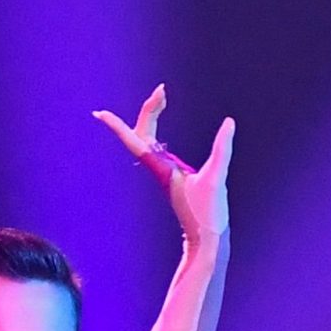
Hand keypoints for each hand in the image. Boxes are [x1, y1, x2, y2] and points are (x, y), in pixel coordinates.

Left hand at [93, 85, 233, 245]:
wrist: (206, 240)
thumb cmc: (208, 214)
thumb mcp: (217, 179)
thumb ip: (222, 150)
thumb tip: (229, 123)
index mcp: (162, 168)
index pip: (136, 142)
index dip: (118, 127)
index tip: (101, 113)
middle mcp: (159, 168)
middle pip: (142, 133)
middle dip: (150, 110)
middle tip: (162, 90)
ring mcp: (165, 171)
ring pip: (147, 139)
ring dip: (152, 116)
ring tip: (161, 97)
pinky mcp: (172, 175)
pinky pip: (156, 146)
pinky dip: (156, 129)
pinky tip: (158, 124)